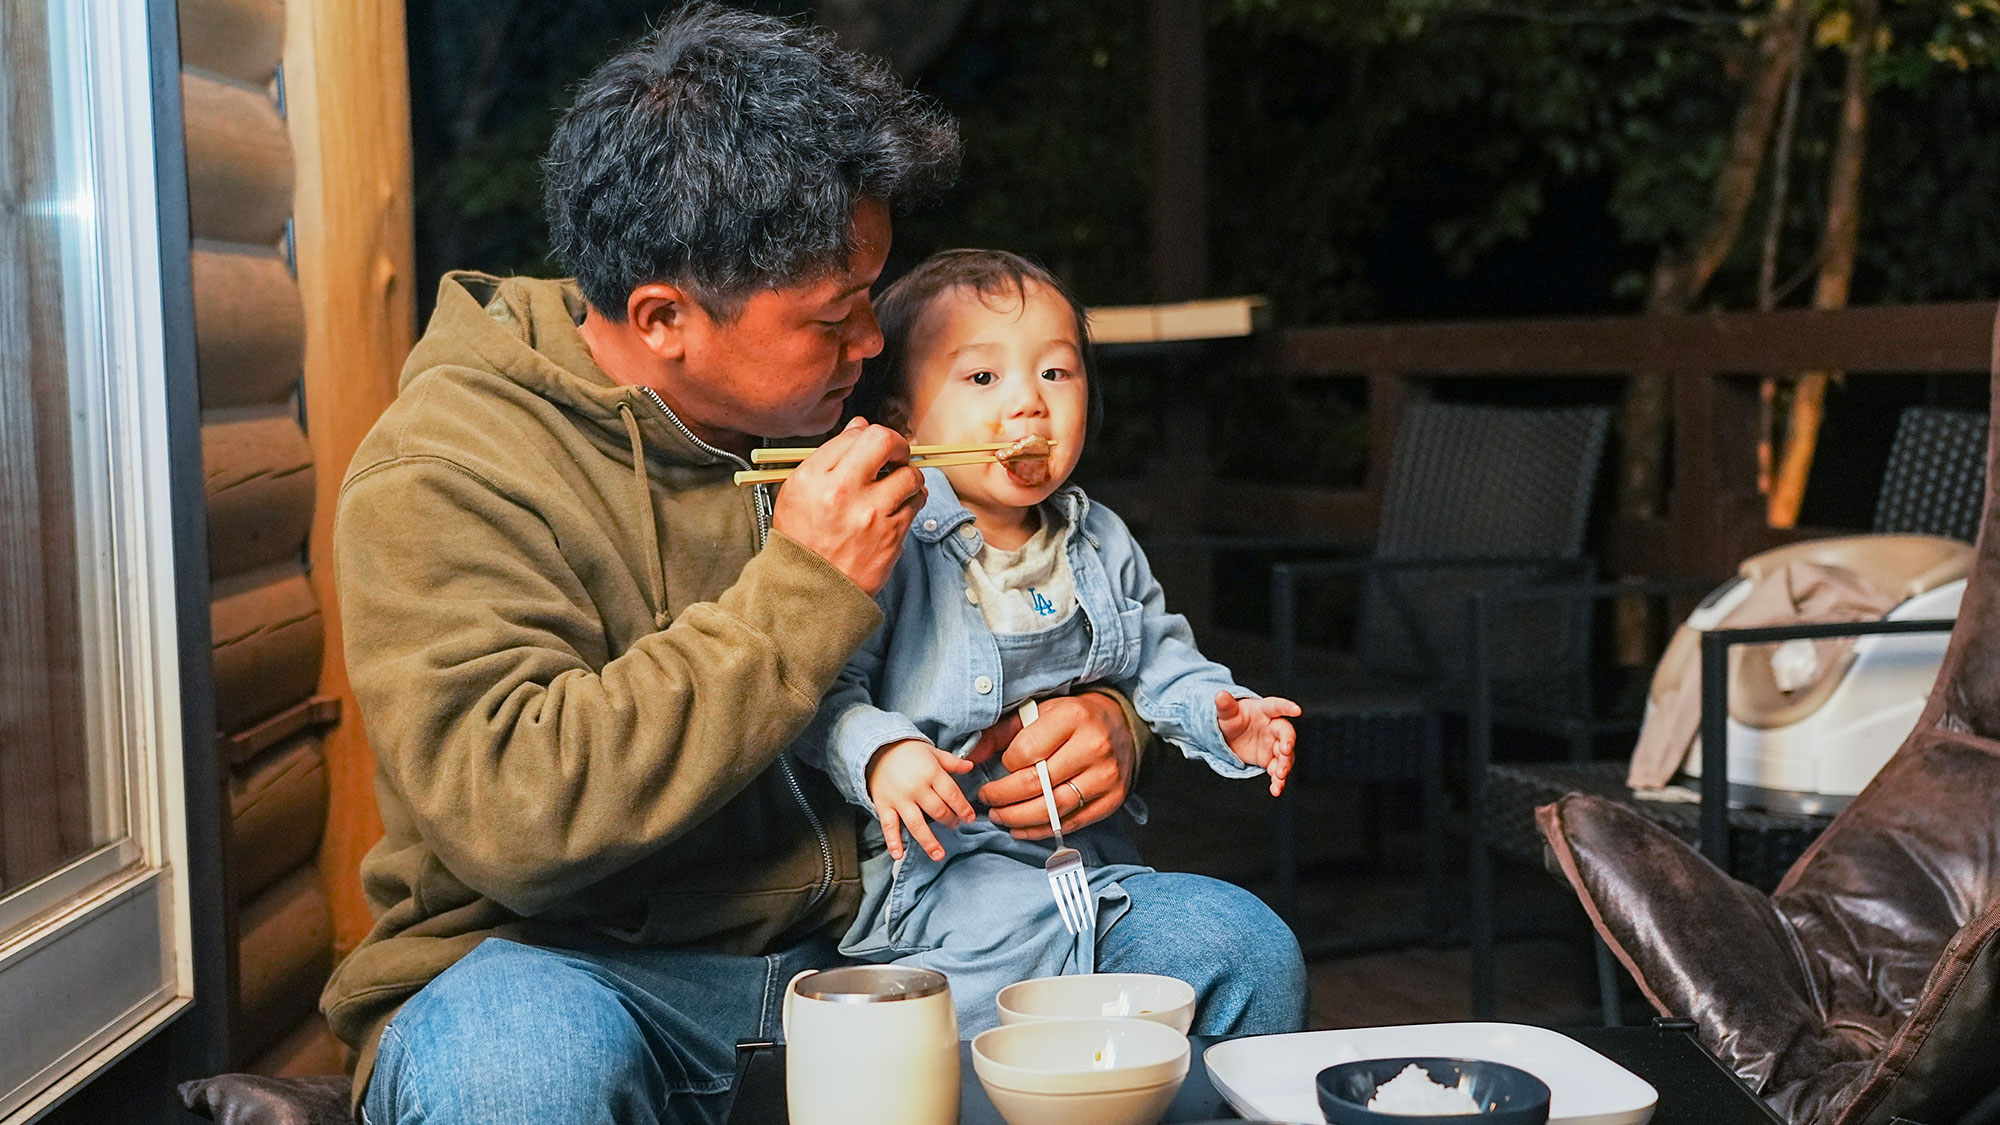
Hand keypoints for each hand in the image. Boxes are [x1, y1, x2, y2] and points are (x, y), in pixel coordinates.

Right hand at [770, 417, 925, 594]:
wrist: (811, 589)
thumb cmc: (803, 539)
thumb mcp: (798, 492)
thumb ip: (828, 457)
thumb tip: (860, 427)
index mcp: (814, 477)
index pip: (855, 434)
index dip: (867, 436)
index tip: (870, 447)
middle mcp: (842, 491)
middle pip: (885, 441)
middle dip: (897, 443)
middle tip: (895, 454)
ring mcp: (871, 513)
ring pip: (910, 473)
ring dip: (909, 475)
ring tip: (898, 485)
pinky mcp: (893, 534)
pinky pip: (917, 502)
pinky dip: (913, 500)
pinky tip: (899, 507)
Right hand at [866, 739, 976, 860]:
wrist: (877, 749)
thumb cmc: (909, 751)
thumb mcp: (933, 752)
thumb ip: (952, 762)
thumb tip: (970, 766)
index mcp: (931, 773)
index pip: (952, 794)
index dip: (963, 808)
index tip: (969, 818)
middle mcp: (916, 788)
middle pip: (937, 811)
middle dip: (949, 821)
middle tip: (954, 825)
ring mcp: (899, 799)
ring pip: (917, 824)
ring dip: (929, 841)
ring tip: (939, 855)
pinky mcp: (884, 806)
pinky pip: (889, 827)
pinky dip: (893, 842)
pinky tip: (899, 855)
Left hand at [968, 693, 1135, 839]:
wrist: (1122, 725)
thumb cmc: (1072, 719)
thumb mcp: (1038, 712)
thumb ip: (1001, 733)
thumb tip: (968, 756)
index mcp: (1072, 718)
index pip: (1026, 752)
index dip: (1005, 765)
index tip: (999, 767)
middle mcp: (1093, 747)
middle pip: (1036, 784)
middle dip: (1003, 797)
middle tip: (986, 800)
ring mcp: (1105, 776)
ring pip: (1052, 809)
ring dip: (1018, 818)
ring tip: (999, 816)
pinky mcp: (1112, 799)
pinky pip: (1071, 822)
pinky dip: (1042, 830)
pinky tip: (1022, 828)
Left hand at [1216, 691, 1299, 796]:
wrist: (1230, 735)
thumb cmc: (1232, 718)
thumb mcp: (1226, 712)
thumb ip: (1225, 705)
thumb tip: (1219, 694)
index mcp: (1264, 710)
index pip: (1277, 706)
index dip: (1287, 707)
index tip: (1297, 710)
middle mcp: (1273, 727)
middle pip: (1286, 733)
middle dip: (1288, 742)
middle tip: (1285, 751)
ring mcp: (1274, 744)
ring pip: (1286, 755)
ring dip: (1285, 765)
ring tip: (1280, 777)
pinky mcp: (1270, 760)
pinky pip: (1277, 770)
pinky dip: (1278, 781)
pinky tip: (1276, 790)